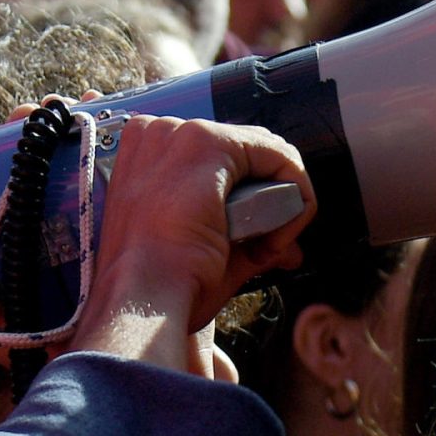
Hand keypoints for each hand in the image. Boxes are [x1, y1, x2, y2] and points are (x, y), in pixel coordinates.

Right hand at [81, 116, 312, 339]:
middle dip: (267, 198)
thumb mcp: (200, 252)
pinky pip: (278, 158)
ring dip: (280, 202)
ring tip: (267, 248)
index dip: (246, 197)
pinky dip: (295, 197)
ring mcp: (179, 134)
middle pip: (243, 152)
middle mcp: (156, 134)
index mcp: (143, 156)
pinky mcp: (209, 146)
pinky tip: (278, 238)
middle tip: (265, 247)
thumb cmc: (154, 287)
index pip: (218, 160)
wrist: (140, 301)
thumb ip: (246, 241)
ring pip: (263, 152)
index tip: (250, 245)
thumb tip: (286, 249)